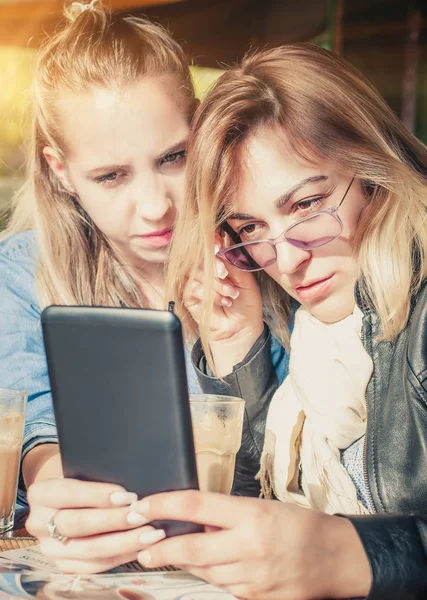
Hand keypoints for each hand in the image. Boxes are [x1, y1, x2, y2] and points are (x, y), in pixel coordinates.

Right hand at [26, 478, 166, 572]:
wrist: (61, 497)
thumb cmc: (79, 477)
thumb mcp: (81, 468)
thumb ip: (97, 475)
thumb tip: (132, 483)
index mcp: (40, 494)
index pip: (69, 493)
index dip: (99, 495)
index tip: (127, 495)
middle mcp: (39, 523)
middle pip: (78, 524)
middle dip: (114, 521)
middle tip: (142, 516)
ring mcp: (50, 548)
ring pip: (88, 549)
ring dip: (123, 542)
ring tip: (150, 534)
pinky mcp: (64, 565)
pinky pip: (95, 565)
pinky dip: (121, 556)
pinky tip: (141, 547)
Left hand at [131, 490, 371, 599]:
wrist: (336, 558)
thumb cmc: (300, 525)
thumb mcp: (263, 507)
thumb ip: (228, 514)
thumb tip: (194, 519)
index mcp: (251, 515)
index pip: (195, 505)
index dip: (163, 505)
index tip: (143, 506)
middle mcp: (248, 547)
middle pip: (190, 548)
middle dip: (160, 548)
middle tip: (141, 546)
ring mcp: (252, 578)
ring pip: (203, 572)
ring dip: (186, 563)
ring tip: (172, 554)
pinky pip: (223, 588)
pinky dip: (211, 577)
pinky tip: (211, 567)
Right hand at [184, 235, 263, 374]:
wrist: (243, 327)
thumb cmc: (246, 302)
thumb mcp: (245, 278)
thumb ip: (232, 260)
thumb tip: (223, 239)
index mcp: (218, 260)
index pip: (209, 244)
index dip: (212, 242)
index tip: (219, 245)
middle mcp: (205, 269)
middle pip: (200, 256)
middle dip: (215, 265)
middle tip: (226, 274)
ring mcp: (196, 282)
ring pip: (198, 273)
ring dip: (217, 284)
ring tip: (231, 295)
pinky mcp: (189, 296)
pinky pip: (193, 288)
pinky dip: (210, 294)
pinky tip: (222, 301)